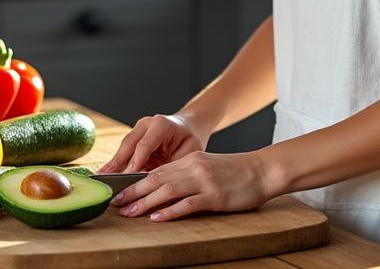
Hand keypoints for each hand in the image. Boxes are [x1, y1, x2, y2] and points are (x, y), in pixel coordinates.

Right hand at [99, 113, 205, 173]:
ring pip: (123, 148)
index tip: (128, 177)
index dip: (135, 162)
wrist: (190, 126)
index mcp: (161, 125)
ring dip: (113, 164)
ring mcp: (138, 129)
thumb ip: (172, 166)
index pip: (144, 145)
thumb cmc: (191, 141)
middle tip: (107, 180)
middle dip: (117, 163)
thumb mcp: (189, 153)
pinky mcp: (134, 137)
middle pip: (129, 145)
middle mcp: (147, 124)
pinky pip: (124, 151)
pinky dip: (116, 163)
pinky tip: (106, 175)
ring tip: (101, 180)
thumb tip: (155, 185)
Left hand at [109, 151, 276, 221]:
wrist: (263, 170)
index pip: (157, 171)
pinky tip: (157, 217)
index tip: (119, 193)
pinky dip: (170, 211)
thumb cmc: (236, 172)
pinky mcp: (215, 196)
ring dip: (145, 202)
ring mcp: (204, 181)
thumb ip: (187, 175)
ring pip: (168, 190)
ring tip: (130, 212)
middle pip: (157, 179)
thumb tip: (163, 189)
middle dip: (134, 192)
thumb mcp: (208, 167)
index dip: (135, 182)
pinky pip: (188, 204)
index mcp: (191, 160)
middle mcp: (194, 168)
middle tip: (116, 204)